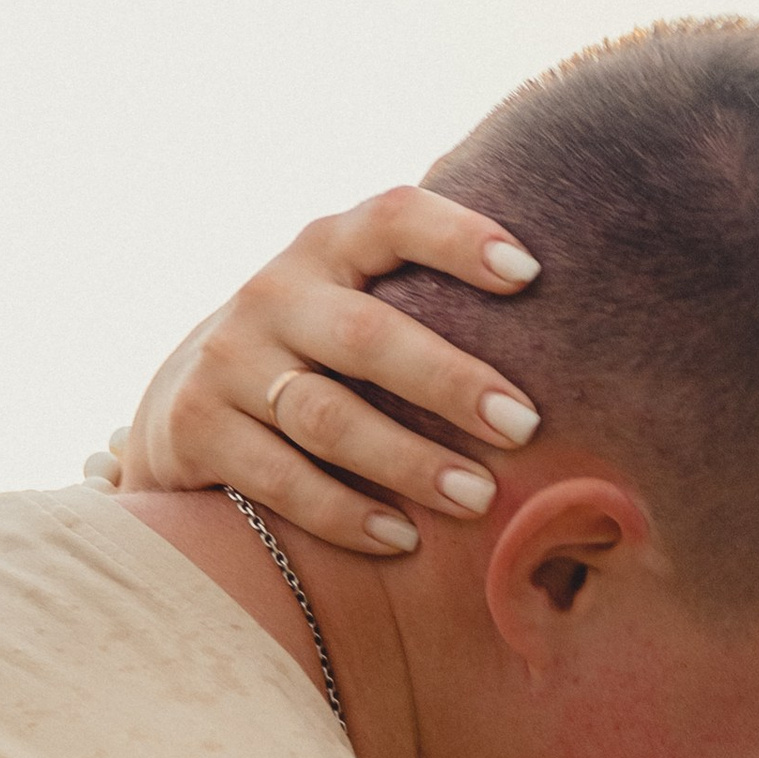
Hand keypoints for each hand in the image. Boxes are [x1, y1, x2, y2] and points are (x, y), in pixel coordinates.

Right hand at [90, 187, 545, 557]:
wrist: (181, 404)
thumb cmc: (317, 358)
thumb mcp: (355, 307)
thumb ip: (427, 303)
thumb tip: (577, 333)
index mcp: (326, 251)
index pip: (392, 218)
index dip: (457, 237)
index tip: (530, 274)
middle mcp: (273, 295)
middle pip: (365, 336)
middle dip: (448, 382)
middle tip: (523, 426)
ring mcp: (229, 362)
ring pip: (325, 416)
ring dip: (407, 461)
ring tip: (477, 499)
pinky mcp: (197, 430)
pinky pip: (281, 478)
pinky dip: (344, 513)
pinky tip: (401, 538)